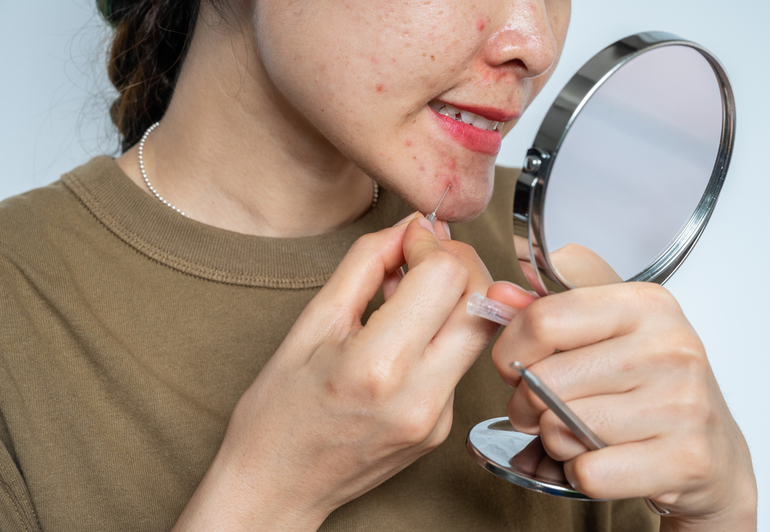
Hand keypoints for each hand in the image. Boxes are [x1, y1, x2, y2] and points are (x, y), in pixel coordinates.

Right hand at [174, 214, 497, 530]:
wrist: (276, 486)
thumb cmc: (278, 412)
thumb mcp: (311, 323)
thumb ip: (365, 265)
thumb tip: (406, 230)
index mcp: (378, 365)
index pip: (445, 277)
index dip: (431, 243)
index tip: (409, 239)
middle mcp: (419, 396)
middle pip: (481, 302)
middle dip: (458, 264)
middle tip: (421, 257)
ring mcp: (437, 418)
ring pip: (478, 332)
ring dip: (455, 298)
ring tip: (408, 295)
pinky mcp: (443, 429)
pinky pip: (459, 363)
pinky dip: (442, 335)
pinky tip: (406, 336)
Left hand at [487, 278, 756, 531]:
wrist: (712, 450)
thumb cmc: (649, 384)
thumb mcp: (603, 329)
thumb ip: (545, 307)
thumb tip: (498, 296)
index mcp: (645, 304)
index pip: (543, 320)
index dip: (510, 350)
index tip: (513, 365)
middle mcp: (670, 347)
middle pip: (545, 380)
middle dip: (526, 404)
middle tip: (544, 409)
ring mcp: (683, 403)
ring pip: (562, 429)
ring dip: (556, 440)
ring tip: (580, 432)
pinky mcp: (685, 458)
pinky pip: (589, 472)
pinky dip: (581, 474)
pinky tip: (603, 459)